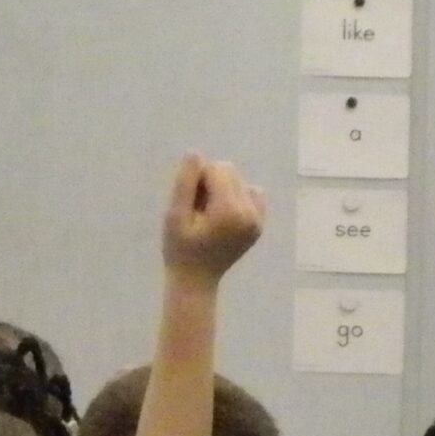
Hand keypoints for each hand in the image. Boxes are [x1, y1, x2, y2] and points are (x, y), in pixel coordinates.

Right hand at [161, 155, 265, 279]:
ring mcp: (259, 218)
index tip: (188, 203)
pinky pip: (252, 192)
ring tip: (209, 216)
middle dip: (211, 183)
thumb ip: (184, 184)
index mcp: (229, 210)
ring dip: (222, 190)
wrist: (196, 281)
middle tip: (197, 210)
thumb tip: (195, 154)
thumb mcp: (174, 217)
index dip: (197, 180)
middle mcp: (250, 211)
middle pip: (230, 171)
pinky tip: (224, 217)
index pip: (217, 169)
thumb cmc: (179, 250)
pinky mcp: (260, 223)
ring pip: (240, 180)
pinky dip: (237, 198)